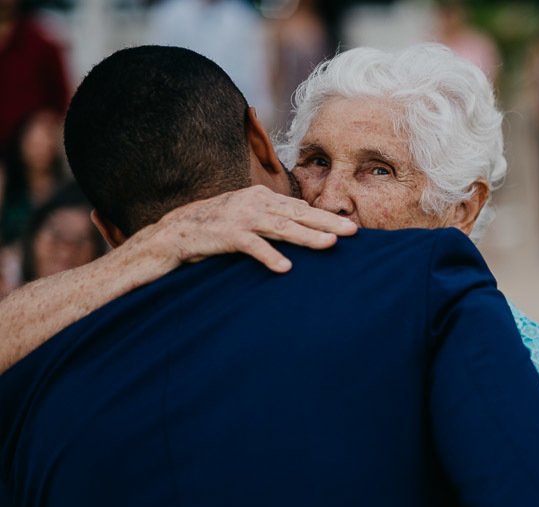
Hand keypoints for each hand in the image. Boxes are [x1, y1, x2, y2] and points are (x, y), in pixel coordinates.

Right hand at [150, 185, 355, 272]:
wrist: (176, 232)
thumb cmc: (217, 228)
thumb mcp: (248, 219)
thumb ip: (272, 221)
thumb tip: (303, 230)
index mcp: (262, 198)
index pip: (300, 208)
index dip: (326, 217)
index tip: (350, 227)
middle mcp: (255, 203)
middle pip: (298, 214)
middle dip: (327, 223)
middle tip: (352, 232)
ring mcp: (241, 217)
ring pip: (281, 227)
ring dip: (306, 237)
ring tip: (330, 245)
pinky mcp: (227, 234)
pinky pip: (252, 246)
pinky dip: (269, 256)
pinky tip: (285, 268)